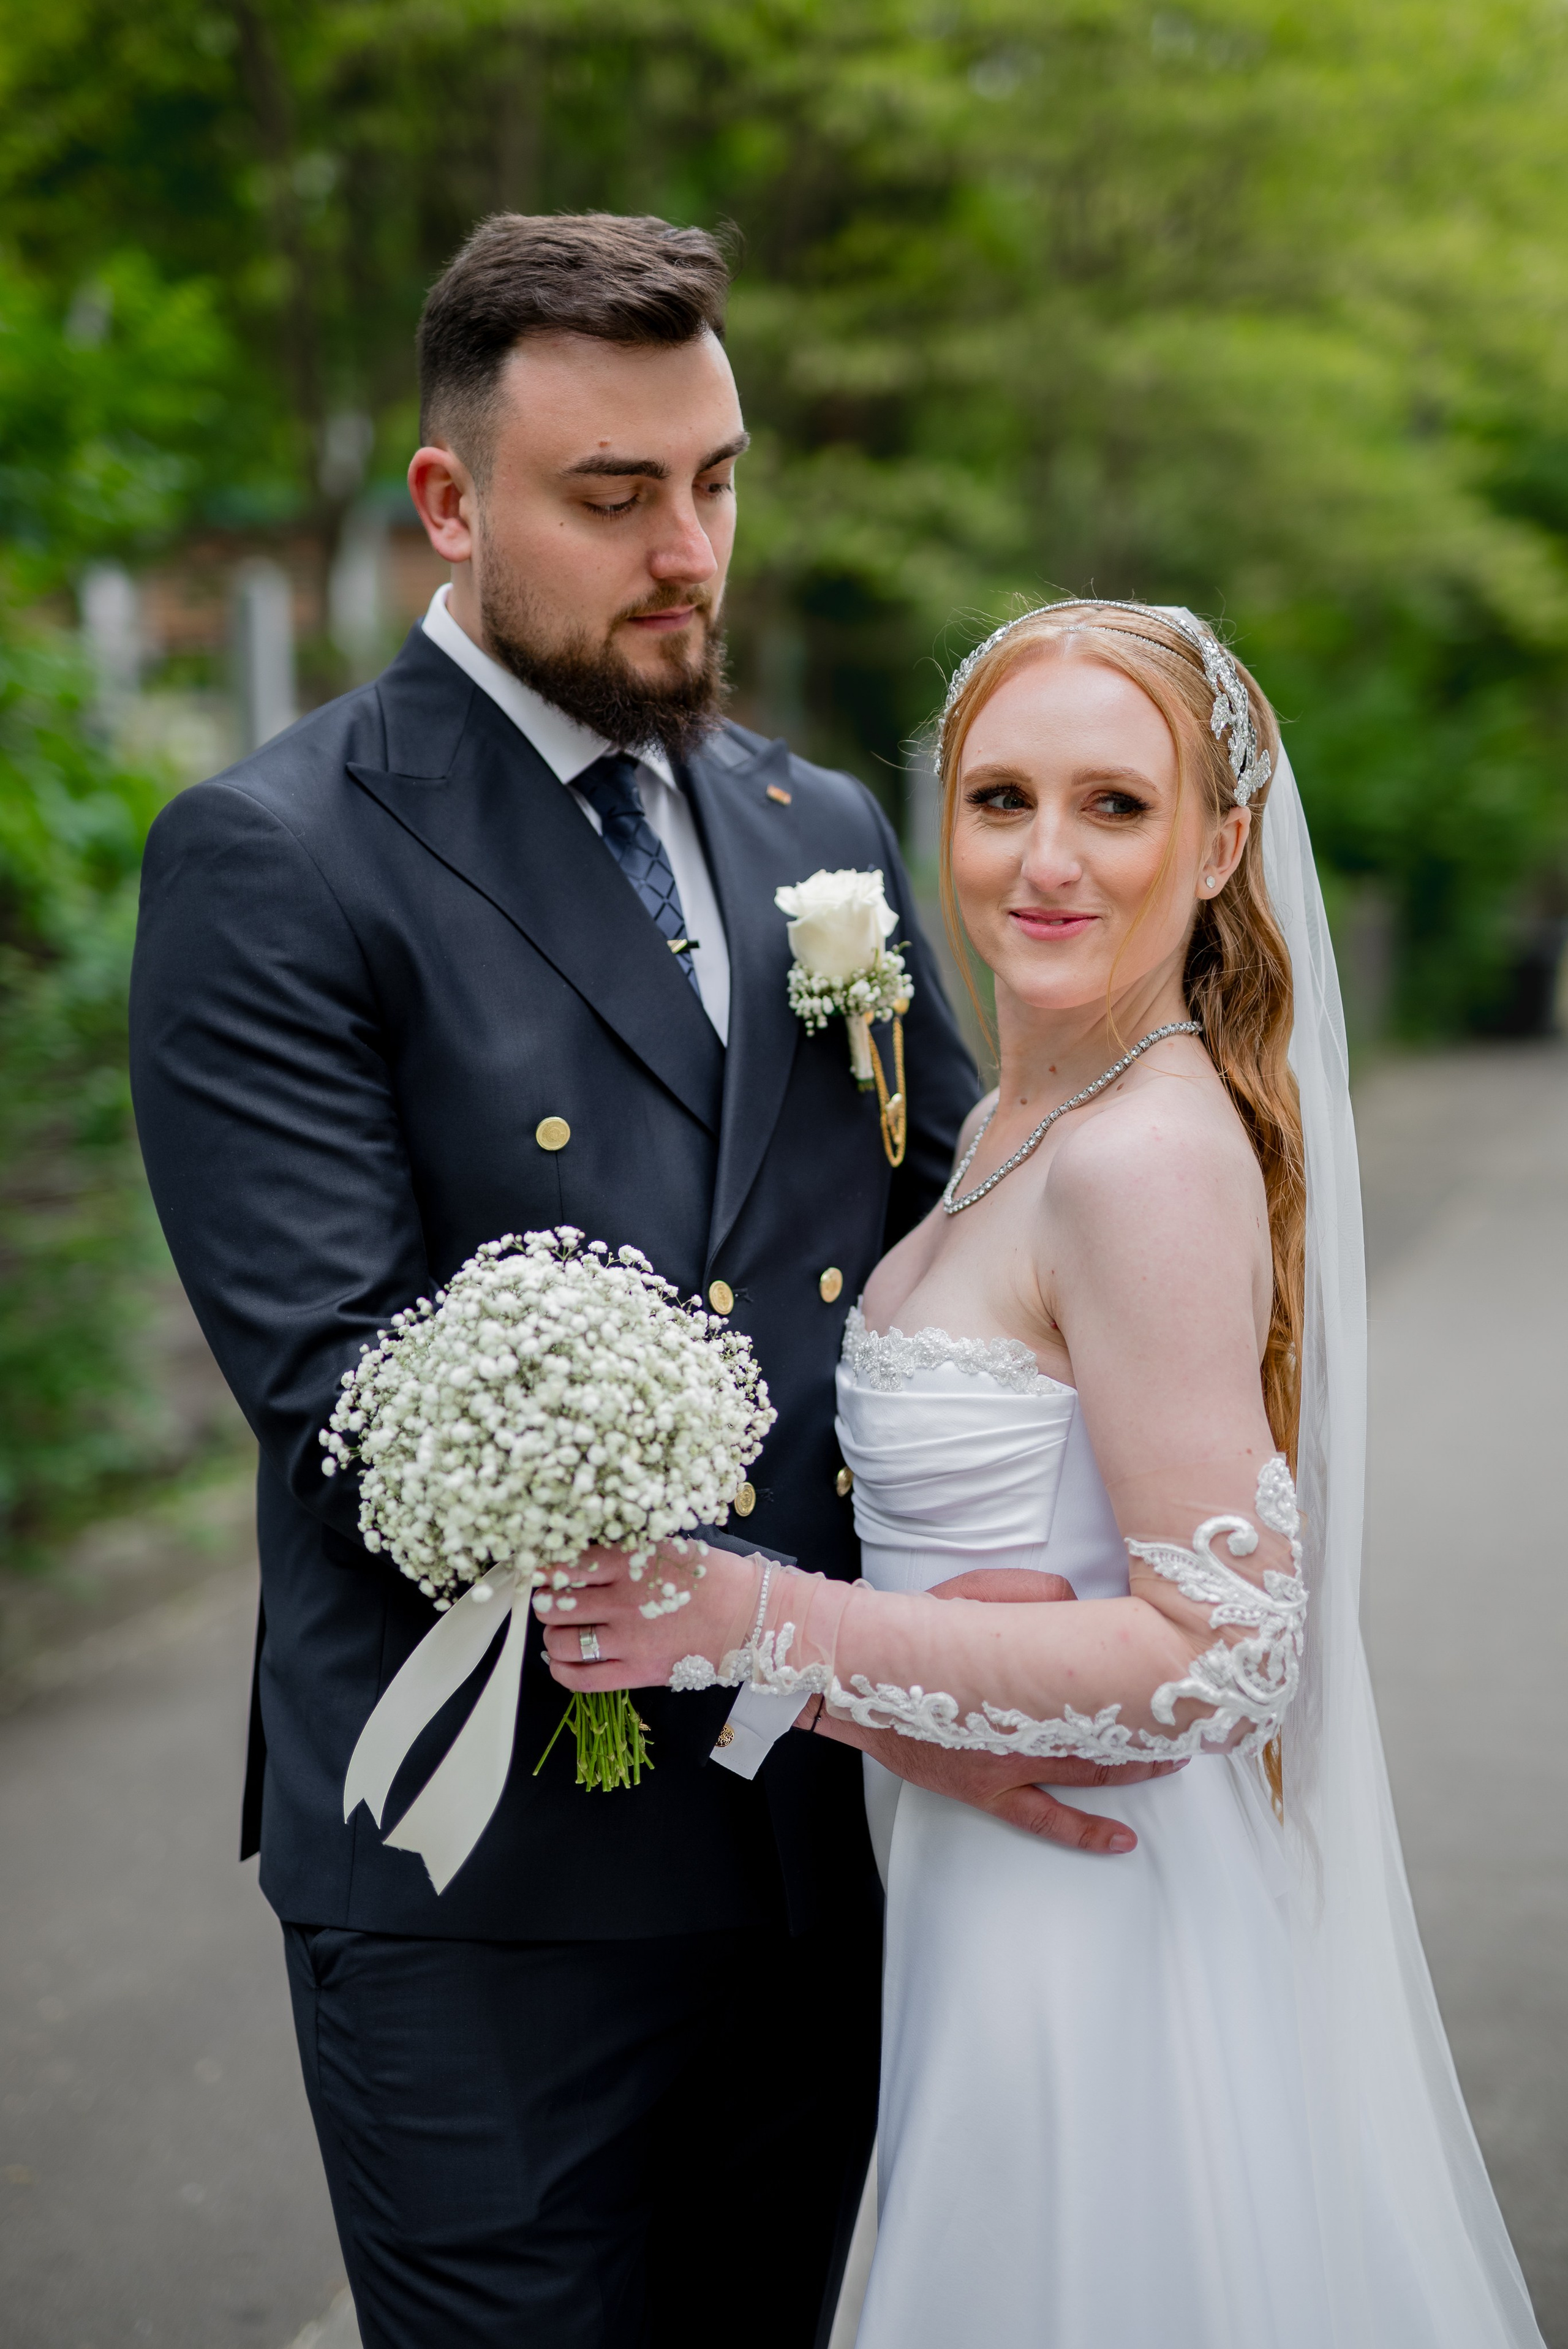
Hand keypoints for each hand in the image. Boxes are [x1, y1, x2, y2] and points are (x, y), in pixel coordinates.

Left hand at [537, 1539, 753, 1690]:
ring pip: (560, 1641)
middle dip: (546, 1602)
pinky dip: (562, 1670)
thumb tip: (582, 1556)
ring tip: (561, 1629)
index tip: (538, 1570)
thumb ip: (625, 1551)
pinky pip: (581, 1679)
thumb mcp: (667, 1547)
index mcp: (630, 1562)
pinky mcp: (637, 1671)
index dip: (542, 1568)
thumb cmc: (714, 1578)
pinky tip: (563, 1660)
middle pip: (554, 1604)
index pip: (564, 1564)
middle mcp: (622, 1601)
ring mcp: (628, 1640)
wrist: (752, 1616)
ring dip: (552, 1635)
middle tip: (553, 1600)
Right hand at [817, 1565, 1184, 1856]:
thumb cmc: (912, 1636)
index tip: (1175, 1675)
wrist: (855, 1681)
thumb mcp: (973, 1594)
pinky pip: (1044, 1820)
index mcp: (1021, 1675)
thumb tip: (1075, 1600)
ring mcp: (1008, 1765)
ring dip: (1134, 1766)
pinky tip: (1122, 1840)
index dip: (1140, 1679)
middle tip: (1189, 1717)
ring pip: (1088, 1770)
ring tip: (1174, 1759)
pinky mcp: (989, 1791)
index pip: (1098, 1679)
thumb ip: (1031, 1594)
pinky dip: (1085, 1832)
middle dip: (1149, 1722)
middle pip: (1103, 1725)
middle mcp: (1022, 1725)